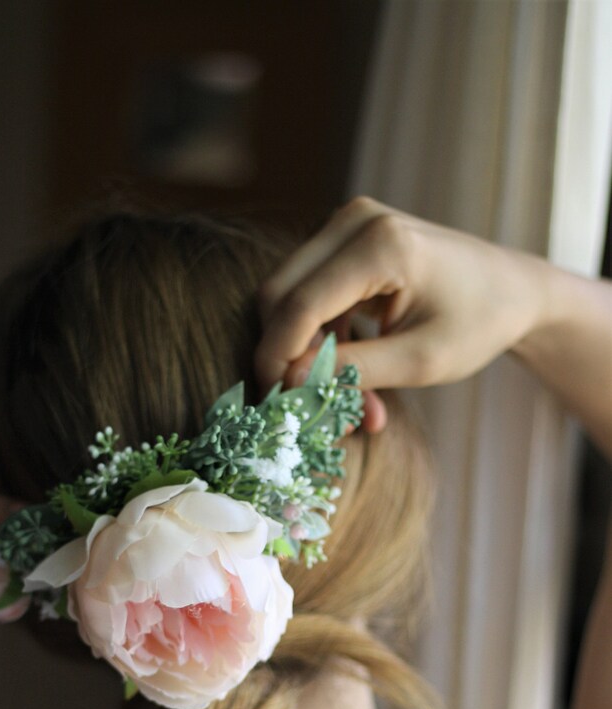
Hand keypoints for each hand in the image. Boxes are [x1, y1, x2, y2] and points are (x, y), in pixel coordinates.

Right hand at [255, 196, 542, 410]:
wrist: (512, 289)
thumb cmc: (478, 325)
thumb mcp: (419, 361)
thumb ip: (352, 371)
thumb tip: (288, 384)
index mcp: (381, 245)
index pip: (298, 304)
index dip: (277, 358)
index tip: (277, 406)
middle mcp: (355, 222)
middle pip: (278, 294)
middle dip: (286, 356)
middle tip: (308, 405)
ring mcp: (348, 225)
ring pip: (288, 296)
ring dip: (305, 352)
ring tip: (349, 400)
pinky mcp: (345, 240)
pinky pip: (308, 293)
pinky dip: (320, 338)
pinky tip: (351, 374)